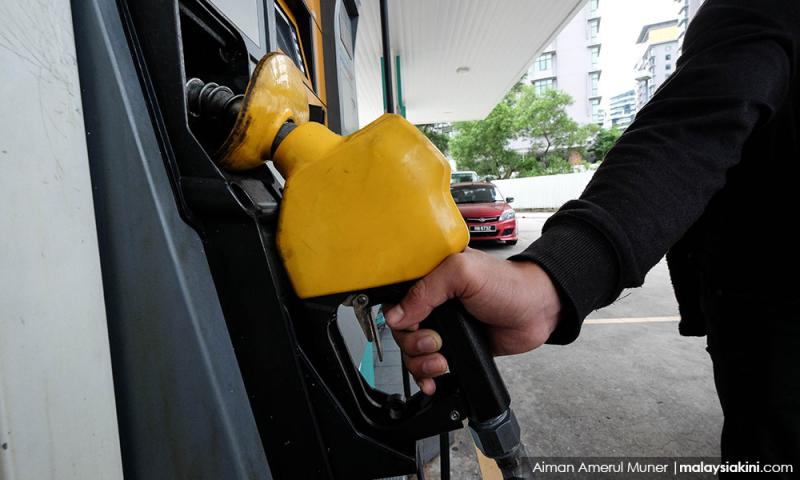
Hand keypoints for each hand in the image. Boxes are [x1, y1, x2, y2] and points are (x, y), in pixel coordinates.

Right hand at [384, 247, 560, 394]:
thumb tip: (395, 315)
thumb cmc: (507, 284)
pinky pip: (428, 366)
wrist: (536, 311)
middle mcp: (432, 302)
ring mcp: (442, 327)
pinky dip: (425, 376)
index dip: (397, 315)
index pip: (395, 298)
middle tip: (436, 342)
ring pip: (411, 352)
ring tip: (441, 361)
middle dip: (413, 343)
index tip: (412, 324)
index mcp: (430, 277)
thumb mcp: (463, 273)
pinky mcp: (453, 348)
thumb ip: (427, 290)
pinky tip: (433, 379)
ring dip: (420, 362)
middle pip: (401, 330)